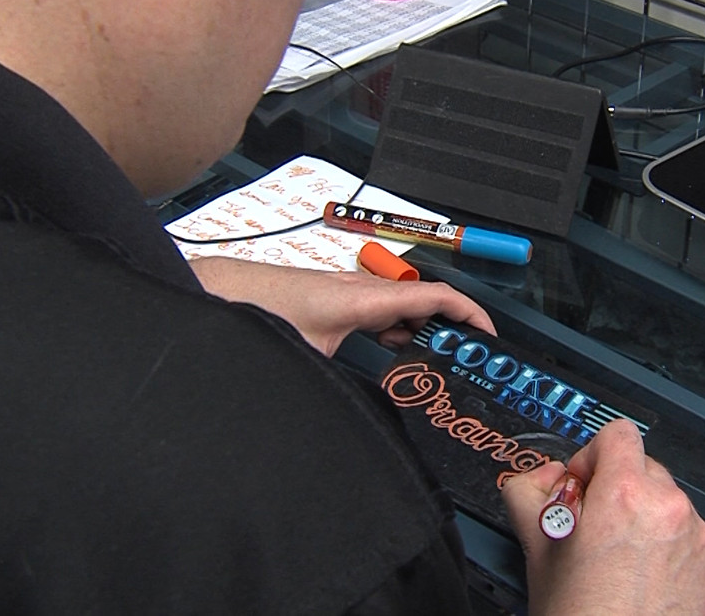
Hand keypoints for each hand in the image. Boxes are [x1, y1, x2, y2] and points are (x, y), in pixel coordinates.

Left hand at [188, 257, 494, 355]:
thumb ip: (343, 384)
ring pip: (398, 308)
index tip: (488, 335)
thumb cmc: (254, 310)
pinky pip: (377, 312)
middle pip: (422, 303)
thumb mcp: (308, 358)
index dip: (469, 314)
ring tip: (432, 364)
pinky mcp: (332, 300)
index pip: (435, 296)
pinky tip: (389, 355)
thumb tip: (362, 415)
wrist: (216, 291)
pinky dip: (392, 331)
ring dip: (417, 332)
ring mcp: (346, 292)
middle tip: (464, 361)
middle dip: (448, 330)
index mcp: (364, 299)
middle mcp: (359, 290)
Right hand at [501, 420, 704, 614]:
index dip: (590, 456)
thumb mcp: (537, 547)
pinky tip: (639, 573)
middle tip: (591, 526)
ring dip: (639, 514)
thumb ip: (529, 492)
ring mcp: (694, 534)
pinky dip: (662, 541)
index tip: (581, 485)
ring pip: (663, 498)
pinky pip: (684, 529)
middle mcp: (667, 507)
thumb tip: (540, 476)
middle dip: (614, 487)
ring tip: (615, 557)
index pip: (615, 433)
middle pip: (640, 465)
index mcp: (624, 495)